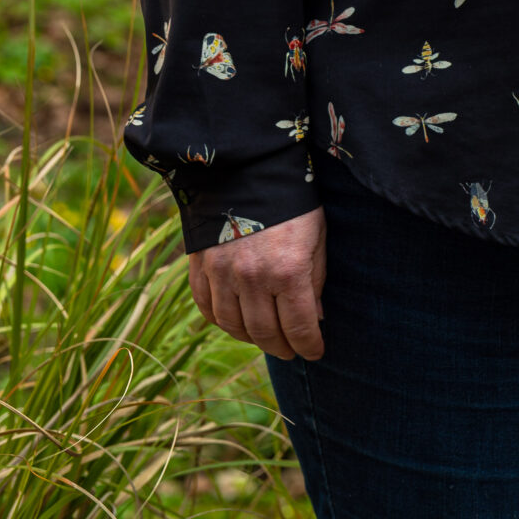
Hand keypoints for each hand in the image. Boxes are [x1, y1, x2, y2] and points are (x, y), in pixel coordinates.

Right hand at [189, 206, 326, 360]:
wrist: (247, 166)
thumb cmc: (292, 200)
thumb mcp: (317, 235)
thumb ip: (316, 279)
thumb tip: (315, 317)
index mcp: (288, 270)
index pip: (299, 327)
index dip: (310, 345)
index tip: (315, 351)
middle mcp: (252, 278)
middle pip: (266, 334)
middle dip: (283, 347)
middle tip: (291, 350)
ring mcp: (222, 274)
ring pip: (235, 327)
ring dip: (252, 339)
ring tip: (266, 337)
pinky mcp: (201, 267)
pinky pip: (208, 309)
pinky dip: (222, 322)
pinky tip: (236, 321)